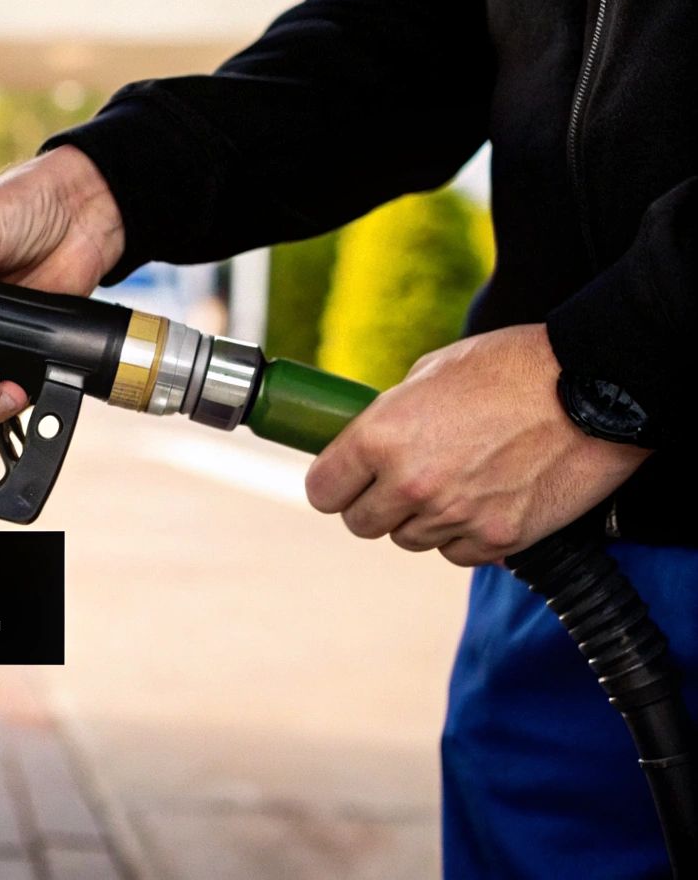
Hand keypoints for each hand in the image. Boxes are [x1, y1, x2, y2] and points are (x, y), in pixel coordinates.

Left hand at [305, 324, 649, 565]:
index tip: (344, 482)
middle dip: (374, 505)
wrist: (597, 387)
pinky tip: (485, 500)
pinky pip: (458, 554)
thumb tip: (370, 441)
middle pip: (361, 524)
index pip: (323, 491)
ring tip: (455, 482)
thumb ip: (392, 414)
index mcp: (380, 437)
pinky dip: (466, 535)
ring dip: (422, 519)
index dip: (333, 485)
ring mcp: (455, 516)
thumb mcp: (432, 372)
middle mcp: (410, 483)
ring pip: (410, 540)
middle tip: (398, 483)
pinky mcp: (499, 539)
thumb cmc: (514, 367)